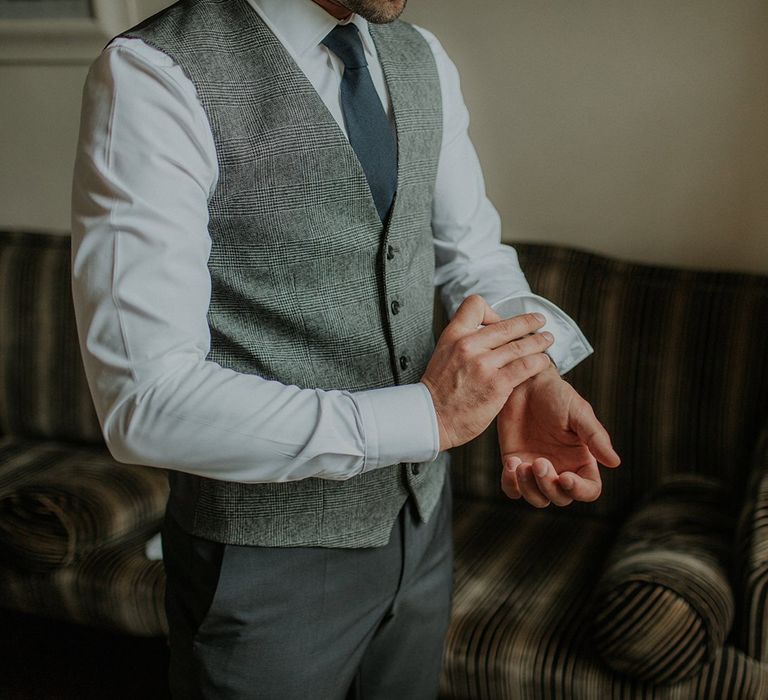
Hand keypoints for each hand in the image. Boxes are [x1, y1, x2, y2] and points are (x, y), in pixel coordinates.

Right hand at [421, 295, 553, 451]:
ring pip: (521, 344)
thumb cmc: (439, 390)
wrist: (431, 418)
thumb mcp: (443, 353)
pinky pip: (526, 366)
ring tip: (547, 340)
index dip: (492, 311)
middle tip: (540, 321)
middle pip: (507, 325)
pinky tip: (543, 362)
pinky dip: (539, 362)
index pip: (475, 304)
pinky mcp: (497, 384)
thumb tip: (489, 332)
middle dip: (529, 322)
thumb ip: (464, 341)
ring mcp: (483, 364)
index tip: (499, 322)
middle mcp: (468, 345)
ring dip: (539, 341)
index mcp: (454, 335)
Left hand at [498, 365, 619, 506]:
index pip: (589, 489)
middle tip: (538, 462)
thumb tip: (615, 462)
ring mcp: (536, 468)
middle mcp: (560, 468)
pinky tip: (511, 462)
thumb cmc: (557, 395)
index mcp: (581, 460)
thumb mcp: (579, 412)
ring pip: (537, 498)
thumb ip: (596, 437)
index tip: (565, 477)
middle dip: (549, 486)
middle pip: (560, 498)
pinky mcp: (514, 463)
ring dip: (529, 488)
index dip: (579, 491)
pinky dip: (511, 484)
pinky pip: (512, 488)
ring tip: (519, 464)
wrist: (525, 383)